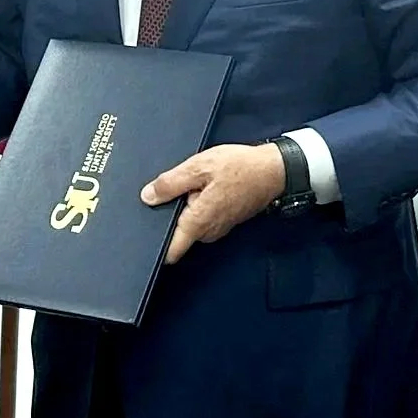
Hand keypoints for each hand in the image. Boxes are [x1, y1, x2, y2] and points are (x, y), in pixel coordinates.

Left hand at [142, 141, 286, 263]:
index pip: (171, 251)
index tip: (144, 236)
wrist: (273, 170)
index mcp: (198, 222)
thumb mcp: (199, 167)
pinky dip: (199, 203)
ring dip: (186, 205)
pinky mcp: (224, 221)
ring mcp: (217, 228)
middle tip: (177, 188)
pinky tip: (206, 185)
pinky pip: (202, 217)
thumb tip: (148, 196)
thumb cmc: (241, 167)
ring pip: (190, 222)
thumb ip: (171, 183)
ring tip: (196, 182)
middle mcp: (208, 231)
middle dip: (172, 212)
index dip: (155, 245)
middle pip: (177, 231)